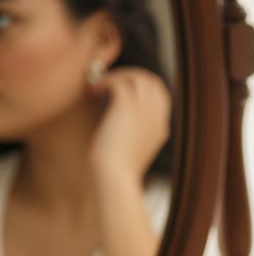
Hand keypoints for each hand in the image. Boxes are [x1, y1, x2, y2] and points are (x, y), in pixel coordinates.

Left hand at [87, 67, 170, 182]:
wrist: (113, 179)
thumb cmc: (115, 173)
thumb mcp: (128, 153)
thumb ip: (129, 134)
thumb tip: (115, 122)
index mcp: (160, 129)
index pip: (159, 96)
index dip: (141, 88)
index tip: (120, 93)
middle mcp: (156, 117)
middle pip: (151, 81)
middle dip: (130, 77)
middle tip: (108, 83)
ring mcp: (144, 110)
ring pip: (136, 77)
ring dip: (116, 77)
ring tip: (97, 87)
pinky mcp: (127, 107)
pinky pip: (118, 82)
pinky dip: (103, 83)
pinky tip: (90, 94)